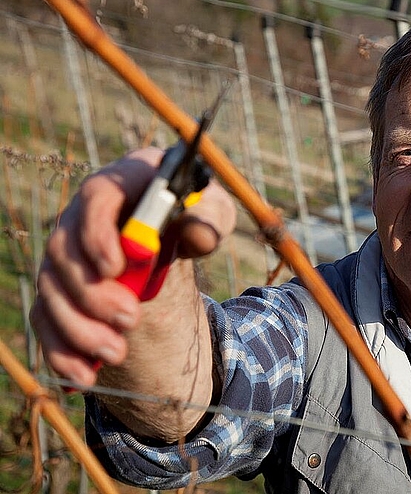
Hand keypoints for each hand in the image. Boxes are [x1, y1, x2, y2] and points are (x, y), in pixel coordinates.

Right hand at [30, 147, 235, 387]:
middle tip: (132, 319)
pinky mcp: (61, 290)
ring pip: (51, 291)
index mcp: (121, 184)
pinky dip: (63, 352)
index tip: (116, 266)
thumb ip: (210, 218)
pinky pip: (47, 321)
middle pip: (65, 251)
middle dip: (93, 292)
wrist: (173, 236)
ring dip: (80, 328)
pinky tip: (85, 376)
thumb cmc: (193, 214)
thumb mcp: (212, 211)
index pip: (97, 197)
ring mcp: (67, 255)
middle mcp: (82, 216)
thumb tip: (199, 233)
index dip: (98, 232)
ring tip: (117, 353)